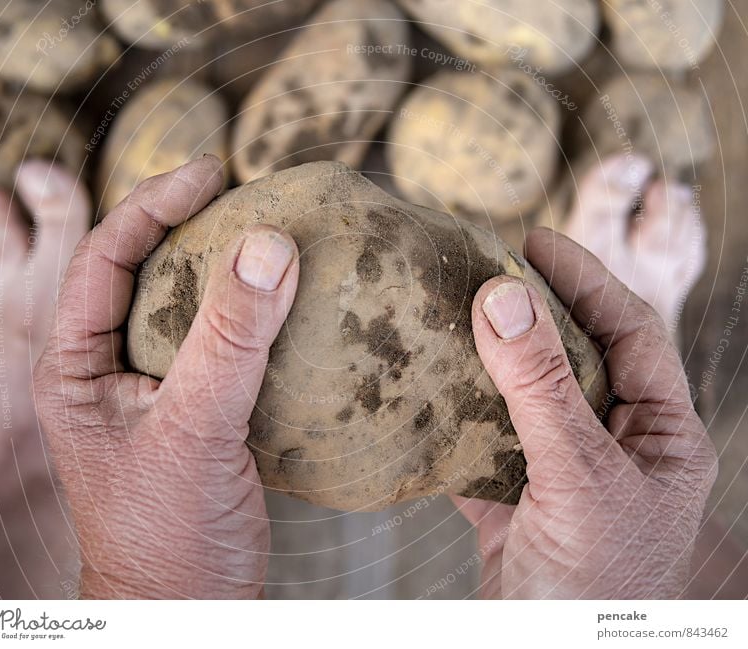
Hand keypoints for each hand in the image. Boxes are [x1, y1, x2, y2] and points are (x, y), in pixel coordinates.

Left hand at [34, 157, 298, 598]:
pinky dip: (250, 314)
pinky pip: (218, 342)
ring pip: (181, 305)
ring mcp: (150, 390)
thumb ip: (229, 339)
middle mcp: (105, 369)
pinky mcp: (192, 409)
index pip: (103, 257)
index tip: (212, 171)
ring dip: (222, 267)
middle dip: (186, 225)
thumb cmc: (169, 534)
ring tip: (266, 233)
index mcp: (75, 367)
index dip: (153, 204)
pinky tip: (284, 302)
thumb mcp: (196, 429)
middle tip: (241, 191)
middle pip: (140, 270)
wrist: (186, 607)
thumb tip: (268, 244)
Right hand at [453, 228, 716, 598]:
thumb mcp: (579, 475)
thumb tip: (505, 297)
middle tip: (486, 265)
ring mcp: (558, 468)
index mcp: (659, 434)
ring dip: (486, 355)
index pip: (631, 332)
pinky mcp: (510, 495)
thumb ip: (542, 387)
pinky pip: (479, 436)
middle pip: (572, 355)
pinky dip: (451, 410)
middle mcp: (612, 443)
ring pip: (521, 392)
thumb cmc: (597, 584)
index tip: (536, 240)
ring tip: (449, 310)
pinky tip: (424, 385)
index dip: (586, 279)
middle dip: (532, 310)